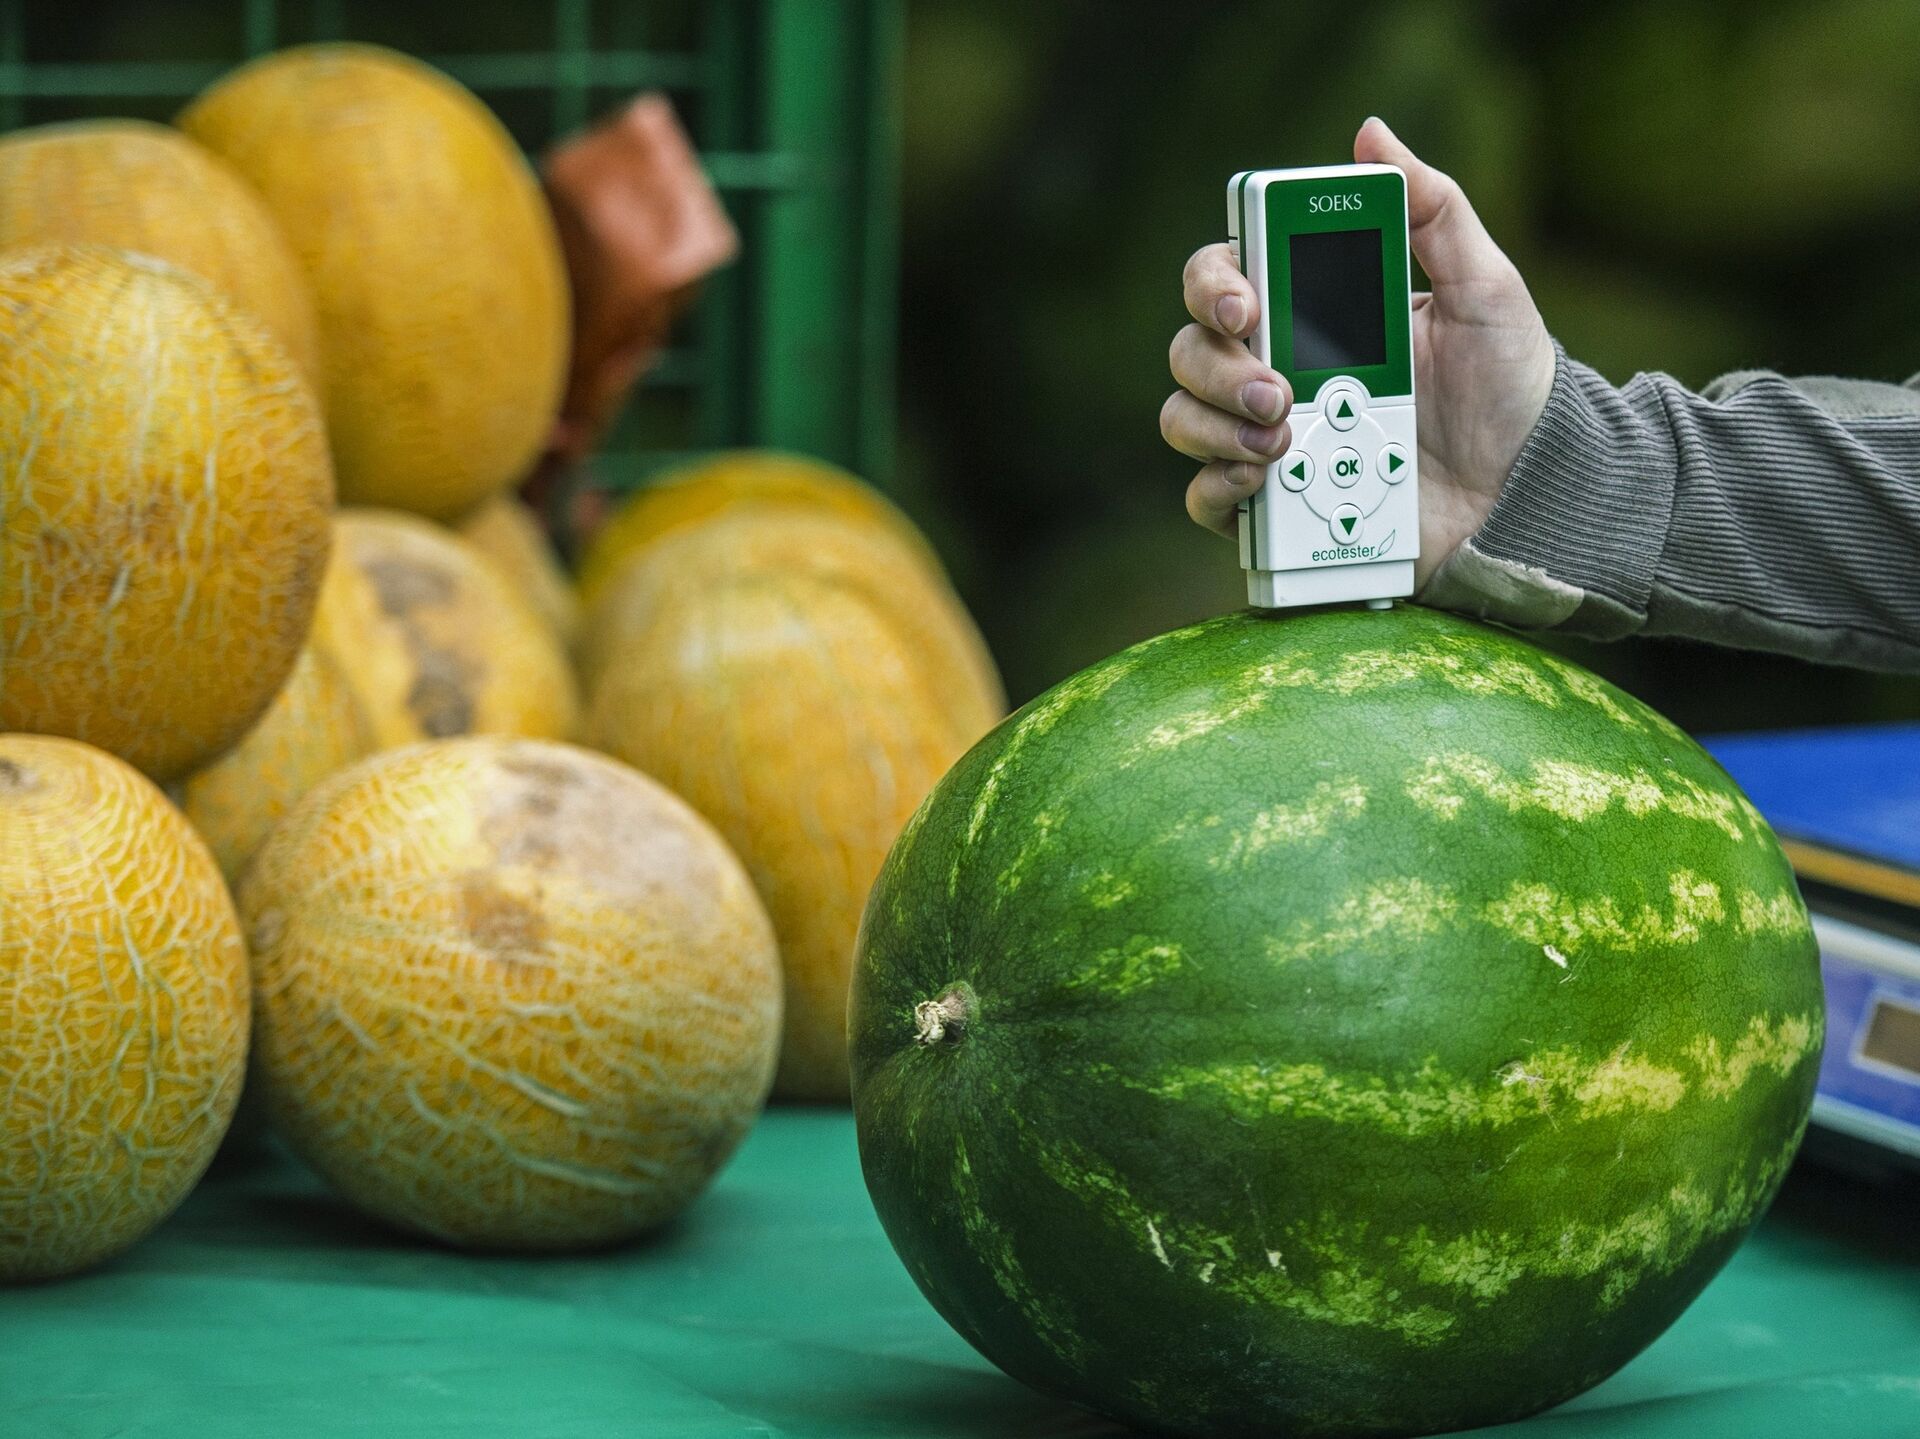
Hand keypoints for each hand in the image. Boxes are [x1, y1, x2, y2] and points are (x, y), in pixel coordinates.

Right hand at [1162, 118, 1555, 586]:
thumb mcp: (1485, 287)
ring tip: (1283, 443)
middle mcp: (1276, 372)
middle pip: (1191, 351)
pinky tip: (1262, 484)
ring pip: (1184, 419)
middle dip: (1222, 369)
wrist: (1524, 490)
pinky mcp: (1273, 507)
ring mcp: (1267, 439)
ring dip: (1216, 427)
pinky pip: (1204, 499)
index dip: (1212, 285)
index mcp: (1311, 313)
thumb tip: (1370, 135)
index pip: (1224, 280)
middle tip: (1282, 392)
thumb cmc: (1507, 385)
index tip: (1247, 305)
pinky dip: (1218, 490)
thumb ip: (1433, 210)